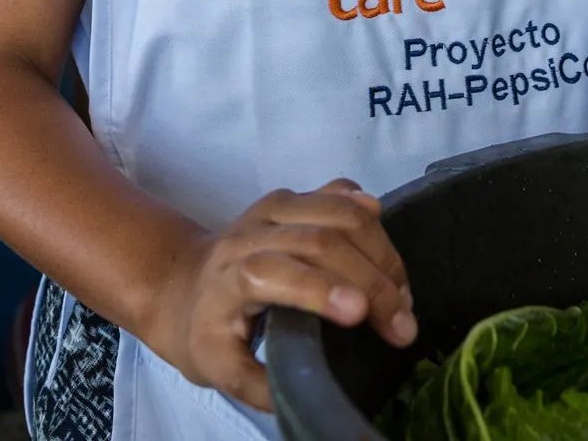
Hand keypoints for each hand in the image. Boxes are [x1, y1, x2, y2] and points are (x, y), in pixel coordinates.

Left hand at [144, 179, 415, 411]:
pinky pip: (338, 192)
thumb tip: (308, 395)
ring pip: (338, 211)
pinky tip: (385, 243)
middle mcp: (252, 234)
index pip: (273, 272)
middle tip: (403, 324)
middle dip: (371, 281)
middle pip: (319, 241)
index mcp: (230, 278)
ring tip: (404, 294)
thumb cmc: (205, 331)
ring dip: (381, 251)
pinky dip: (367, 212)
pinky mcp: (294, 198)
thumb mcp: (218, 370)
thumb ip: (259, 386)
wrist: (183, 283)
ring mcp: (275, 208)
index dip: (319, 288)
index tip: (362, 314)